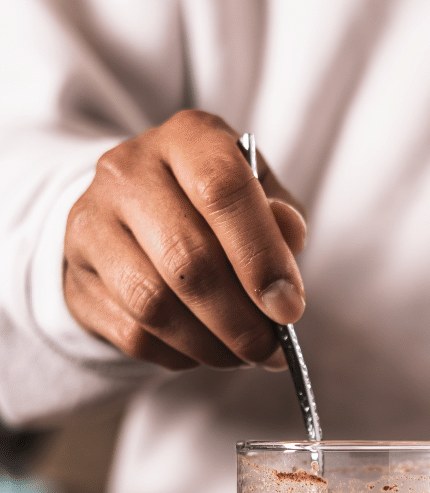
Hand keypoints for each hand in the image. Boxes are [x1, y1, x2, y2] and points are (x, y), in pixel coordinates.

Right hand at [64, 110, 307, 370]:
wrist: (140, 218)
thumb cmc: (216, 209)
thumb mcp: (261, 199)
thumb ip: (281, 218)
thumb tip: (289, 239)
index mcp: (188, 138)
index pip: (224, 191)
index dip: (262, 258)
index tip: (289, 308)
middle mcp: (129, 170)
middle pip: (188, 259)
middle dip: (240, 319)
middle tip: (270, 349)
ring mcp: (92, 222)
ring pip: (154, 304)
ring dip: (211, 344)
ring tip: (243, 354)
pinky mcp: (77, 276)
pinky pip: (133, 333)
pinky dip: (179, 354)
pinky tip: (205, 350)